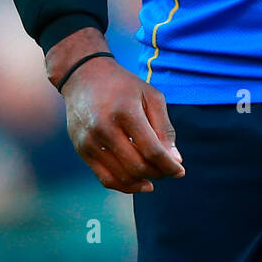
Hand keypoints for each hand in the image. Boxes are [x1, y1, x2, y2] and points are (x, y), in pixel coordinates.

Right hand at [59, 54, 184, 193]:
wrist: (84, 76)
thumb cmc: (123, 86)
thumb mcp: (150, 96)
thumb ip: (164, 128)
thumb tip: (175, 160)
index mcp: (126, 112)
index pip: (151, 150)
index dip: (169, 165)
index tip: (180, 171)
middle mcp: (104, 128)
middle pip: (137, 166)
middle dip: (159, 174)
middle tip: (170, 171)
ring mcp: (90, 141)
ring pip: (122, 176)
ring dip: (143, 181)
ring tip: (156, 175)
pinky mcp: (81, 150)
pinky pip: (105, 178)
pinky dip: (125, 185)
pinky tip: (140, 182)